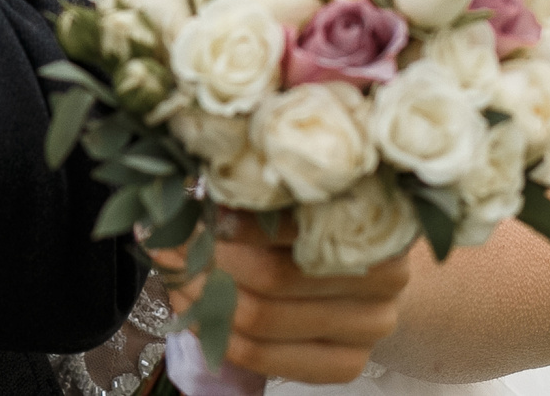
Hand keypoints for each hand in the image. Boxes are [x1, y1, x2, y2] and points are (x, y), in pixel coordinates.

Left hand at [153, 214, 410, 385]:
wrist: (364, 270)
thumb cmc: (318, 220)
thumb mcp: (299, 194)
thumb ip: (259, 193)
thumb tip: (185, 185)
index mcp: (370, 222)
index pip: (291, 224)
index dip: (234, 220)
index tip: (193, 207)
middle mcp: (382, 281)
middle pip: (270, 276)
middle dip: (205, 258)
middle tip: (167, 239)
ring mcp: (368, 329)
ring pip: (259, 319)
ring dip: (200, 294)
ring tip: (170, 268)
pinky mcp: (346, 365)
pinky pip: (261, 357)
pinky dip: (213, 332)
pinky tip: (190, 304)